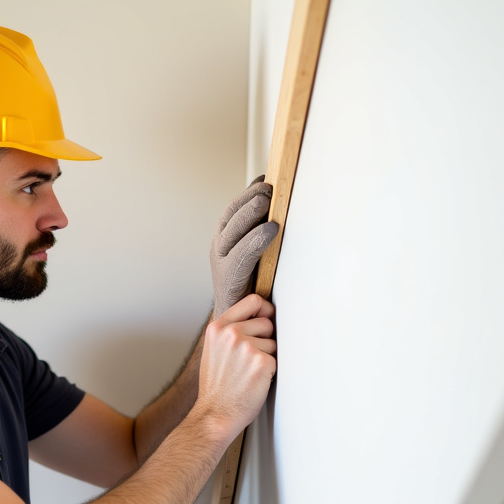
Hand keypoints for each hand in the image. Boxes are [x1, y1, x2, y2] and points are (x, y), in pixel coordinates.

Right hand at [195, 293, 276, 442]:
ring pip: (274, 343)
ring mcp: (247, 347)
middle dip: (265, 339)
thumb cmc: (217, 386)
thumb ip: (230, 330)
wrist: (214, 414)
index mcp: (217, 327)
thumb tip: (261, 314)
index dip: (264, 310)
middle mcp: (231, 333)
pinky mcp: (262, 363)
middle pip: (267, 322)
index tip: (266, 319)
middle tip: (249, 360)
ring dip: (267, 357)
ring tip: (248, 373)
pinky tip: (254, 381)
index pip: (252, 301)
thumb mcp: (213, 350)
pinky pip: (277, 360)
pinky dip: (270, 371)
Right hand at [211, 177, 278, 315]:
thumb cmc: (251, 289)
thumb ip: (263, 236)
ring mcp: (220, 263)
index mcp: (225, 239)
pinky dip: (255, 240)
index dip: (249, 191)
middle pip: (231, 214)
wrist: (236, 324)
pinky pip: (241, 255)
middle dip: (250, 197)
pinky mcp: (228, 279)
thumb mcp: (258, 256)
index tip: (267, 178)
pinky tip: (270, 230)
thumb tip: (284, 213)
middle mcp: (219, 247)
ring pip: (232, 231)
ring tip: (266, 200)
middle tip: (270, 186)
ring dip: (250, 213)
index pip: (234, 208)